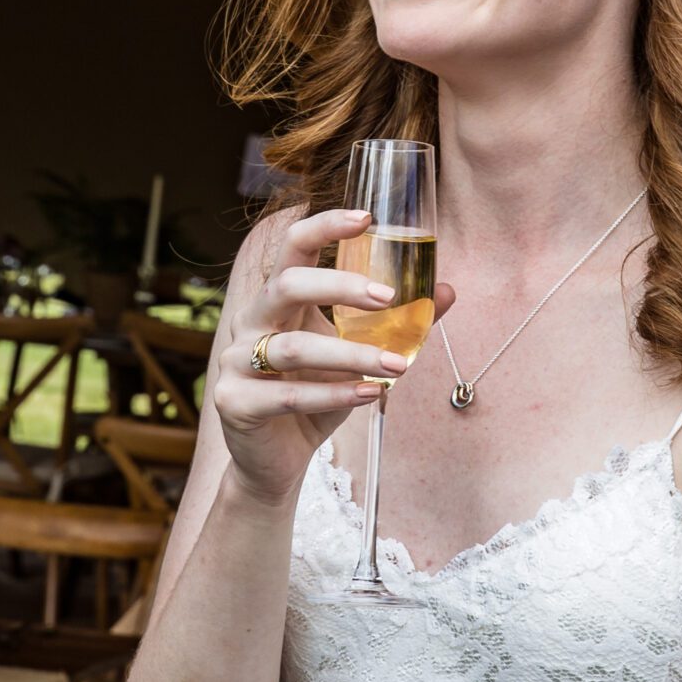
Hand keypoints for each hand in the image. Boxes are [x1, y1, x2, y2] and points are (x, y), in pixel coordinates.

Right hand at [215, 206, 445, 507]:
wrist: (278, 463)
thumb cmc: (317, 397)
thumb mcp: (359, 356)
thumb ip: (396, 325)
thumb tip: (446, 290)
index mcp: (279, 301)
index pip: (294, 247)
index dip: (325, 227)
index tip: (367, 218)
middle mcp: (253, 322)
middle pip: (287, 285)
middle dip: (340, 286)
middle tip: (388, 297)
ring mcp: (236, 362)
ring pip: (293, 348)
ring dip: (351, 355)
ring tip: (398, 367)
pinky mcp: (234, 402)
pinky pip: (287, 395)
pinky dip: (332, 394)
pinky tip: (369, 395)